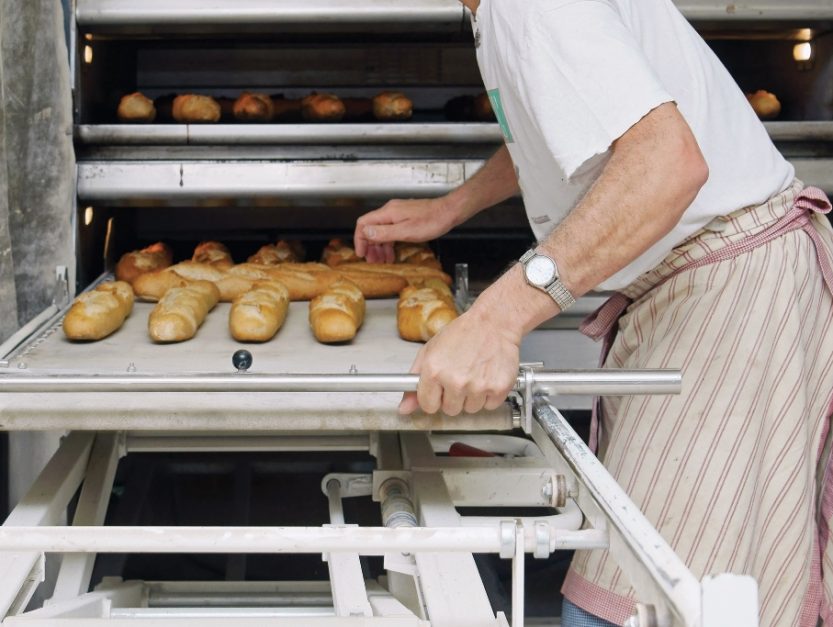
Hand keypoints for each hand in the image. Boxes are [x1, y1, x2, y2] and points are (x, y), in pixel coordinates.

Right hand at [354, 197, 457, 262]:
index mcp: (388, 213)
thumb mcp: (405, 231)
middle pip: (372, 228)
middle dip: (370, 246)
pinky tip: (392, 253)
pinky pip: (392, 231)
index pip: (364, 223)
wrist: (448, 212)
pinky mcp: (406, 218)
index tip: (361, 253)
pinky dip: (389, 243)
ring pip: (382, 231)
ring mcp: (398, 214)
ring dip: (380, 247)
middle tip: (371, 261)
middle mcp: (391, 211)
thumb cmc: (432, 221)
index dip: (359, 239)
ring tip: (381, 261)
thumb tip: (366, 233)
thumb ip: (384, 232)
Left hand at [398, 308, 520, 415]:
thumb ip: (414, 380)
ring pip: (470, 409)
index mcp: (434, 371)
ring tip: (475, 374)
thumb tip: (404, 408)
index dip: (434, 399)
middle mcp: (455, 381)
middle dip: (454, 397)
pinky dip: (489, 395)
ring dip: (472, 397)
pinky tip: (487, 377)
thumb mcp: (431, 350)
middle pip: (450, 410)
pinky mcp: (497, 388)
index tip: (439, 391)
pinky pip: (490, 406)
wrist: (494, 323)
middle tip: (461, 377)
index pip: (428, 406)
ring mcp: (477, 386)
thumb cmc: (464, 333)